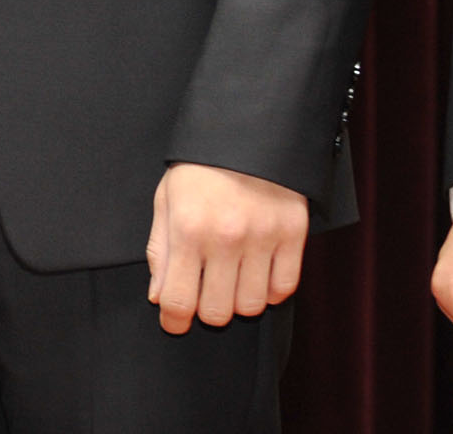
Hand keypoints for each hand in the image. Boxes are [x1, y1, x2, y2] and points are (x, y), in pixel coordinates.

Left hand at [145, 163, 308, 333]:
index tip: (173, 322)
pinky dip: (269, 289)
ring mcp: (263, 237)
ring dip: (238, 300)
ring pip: (251, 306)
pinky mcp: (293, 234)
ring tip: (231, 278)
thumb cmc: (200, 167)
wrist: (248, 130)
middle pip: (217, 312)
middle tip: (204, 293)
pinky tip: (257, 271)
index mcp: (188, 228)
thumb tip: (158, 297)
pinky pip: (283, 288)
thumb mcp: (167, 199)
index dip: (173, 321)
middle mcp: (226, 237)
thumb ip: (160, 250)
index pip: (178, 301)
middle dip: (206, 310)